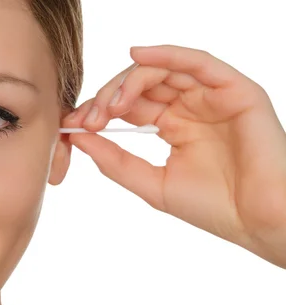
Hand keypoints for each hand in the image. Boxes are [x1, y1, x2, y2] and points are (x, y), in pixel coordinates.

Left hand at [64, 45, 285, 267]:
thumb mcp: (151, 183)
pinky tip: (138, 56)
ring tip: (110, 106)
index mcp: (172, 126)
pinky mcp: (234, 89)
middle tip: (89, 118)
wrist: (258, 221)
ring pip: (163, 70)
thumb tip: (78, 138)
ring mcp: (211, 96)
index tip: (73, 124)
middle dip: (108, 97)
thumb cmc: (213, 207)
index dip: (98, 110)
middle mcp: (190, 107)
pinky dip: (167, 55)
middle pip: (140, 85)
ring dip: (129, 81)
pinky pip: (197, 62)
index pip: (128, 105)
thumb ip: (115, 160)